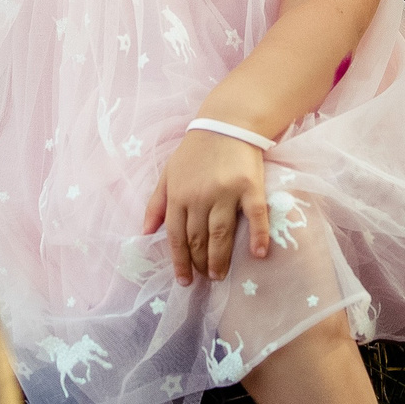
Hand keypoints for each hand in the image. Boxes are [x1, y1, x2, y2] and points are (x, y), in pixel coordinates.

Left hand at [142, 129, 270, 285]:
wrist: (226, 123)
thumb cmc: (195, 151)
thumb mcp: (168, 173)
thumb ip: (156, 203)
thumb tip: (145, 232)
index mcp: (178, 194)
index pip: (176, 236)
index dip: (179, 260)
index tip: (184, 280)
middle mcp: (199, 196)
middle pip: (198, 238)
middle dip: (200, 263)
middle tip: (206, 279)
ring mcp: (225, 192)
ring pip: (221, 233)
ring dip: (220, 258)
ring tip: (220, 275)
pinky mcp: (249, 186)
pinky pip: (255, 216)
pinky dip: (258, 236)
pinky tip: (259, 254)